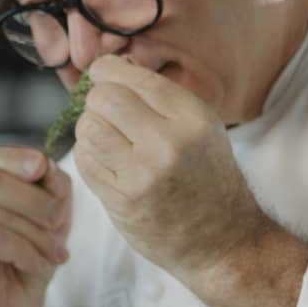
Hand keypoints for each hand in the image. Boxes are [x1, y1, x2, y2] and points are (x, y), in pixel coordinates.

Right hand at [0, 146, 71, 306]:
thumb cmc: (26, 263)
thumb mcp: (49, 220)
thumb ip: (51, 189)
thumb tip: (48, 168)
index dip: (18, 158)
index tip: (44, 168)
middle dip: (32, 200)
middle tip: (59, 222)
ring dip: (36, 235)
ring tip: (55, 255)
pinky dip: (23, 251)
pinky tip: (38, 265)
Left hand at [72, 55, 269, 287]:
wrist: (222, 241)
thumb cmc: (208, 178)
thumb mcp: (200, 128)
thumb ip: (159, 98)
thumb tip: (111, 66)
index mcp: (192, 118)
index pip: (133, 78)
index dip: (107, 71)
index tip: (101, 74)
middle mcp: (167, 144)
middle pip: (103, 100)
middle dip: (96, 101)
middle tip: (104, 111)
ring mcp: (141, 175)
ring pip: (87, 129)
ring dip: (89, 129)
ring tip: (106, 137)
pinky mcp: (121, 201)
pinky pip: (84, 162)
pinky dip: (88, 156)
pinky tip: (106, 161)